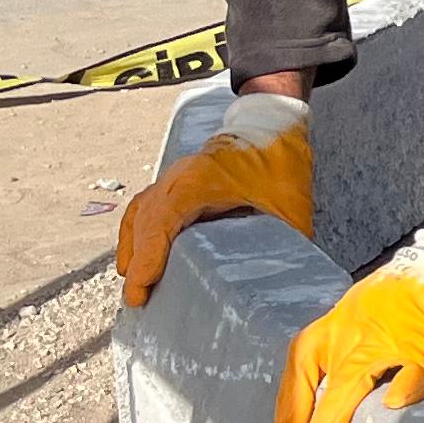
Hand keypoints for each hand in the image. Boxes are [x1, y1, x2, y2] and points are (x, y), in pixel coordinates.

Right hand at [117, 90, 312, 306]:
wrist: (272, 124)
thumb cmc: (280, 160)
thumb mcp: (290, 205)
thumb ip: (285, 242)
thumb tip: (282, 281)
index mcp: (203, 179)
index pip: (165, 218)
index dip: (149, 253)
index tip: (141, 285)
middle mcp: (180, 176)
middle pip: (146, 220)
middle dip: (138, 261)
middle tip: (138, 299)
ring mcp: (174, 176)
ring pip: (141, 213)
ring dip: (133, 248)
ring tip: (134, 283)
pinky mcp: (175, 180)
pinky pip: (145, 206)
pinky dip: (136, 231)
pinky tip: (135, 255)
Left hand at [276, 176, 423, 422]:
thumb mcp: (407, 321)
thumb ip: (403, 359)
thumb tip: (404, 401)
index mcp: (351, 314)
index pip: (307, 352)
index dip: (293, 392)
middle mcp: (361, 317)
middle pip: (330, 368)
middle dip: (318, 411)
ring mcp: (391, 322)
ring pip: (357, 372)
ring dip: (341, 408)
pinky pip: (414, 363)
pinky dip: (407, 384)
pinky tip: (396, 405)